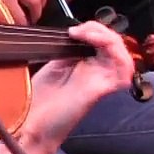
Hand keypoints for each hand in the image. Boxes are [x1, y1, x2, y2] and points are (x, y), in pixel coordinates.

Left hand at [17, 21, 134, 153]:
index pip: (103, 41)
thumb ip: (67, 49)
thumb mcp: (52, 65)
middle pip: (115, 45)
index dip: (93, 29)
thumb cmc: (37, 100)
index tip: (72, 30)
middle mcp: (97, 73)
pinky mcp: (101, 89)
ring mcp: (101, 81)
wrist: (29, 124)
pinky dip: (116, 52)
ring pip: (123, 55)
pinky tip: (96, 44)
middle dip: (100, 29)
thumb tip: (75, 32)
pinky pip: (123, 71)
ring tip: (88, 34)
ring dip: (109, 38)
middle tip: (79, 31)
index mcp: (86, 66)